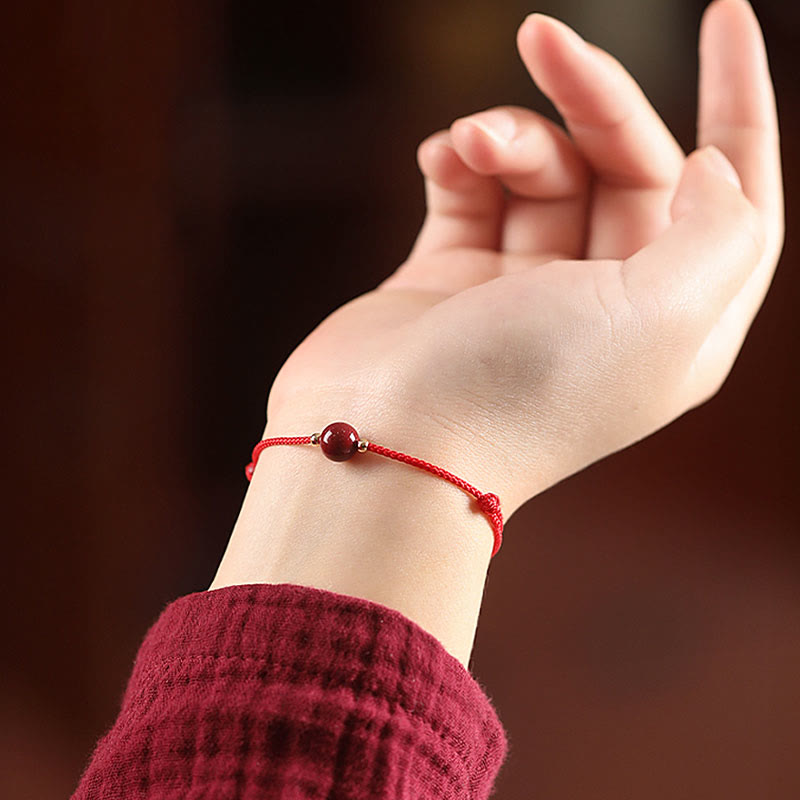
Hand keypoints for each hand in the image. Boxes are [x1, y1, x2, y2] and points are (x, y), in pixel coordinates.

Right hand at [262, 0, 782, 518]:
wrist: (385, 446)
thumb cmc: (520, 391)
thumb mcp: (658, 315)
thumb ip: (721, 230)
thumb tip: (710, 168)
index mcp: (674, 319)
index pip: (731, 196)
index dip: (737, 104)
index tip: (723, 15)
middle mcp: (605, 304)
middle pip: (625, 164)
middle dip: (590, 95)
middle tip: (541, 35)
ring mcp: (524, 291)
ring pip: (542, 171)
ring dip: (508, 137)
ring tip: (469, 145)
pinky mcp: (453, 278)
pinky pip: (472, 190)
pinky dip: (459, 161)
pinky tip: (441, 159)